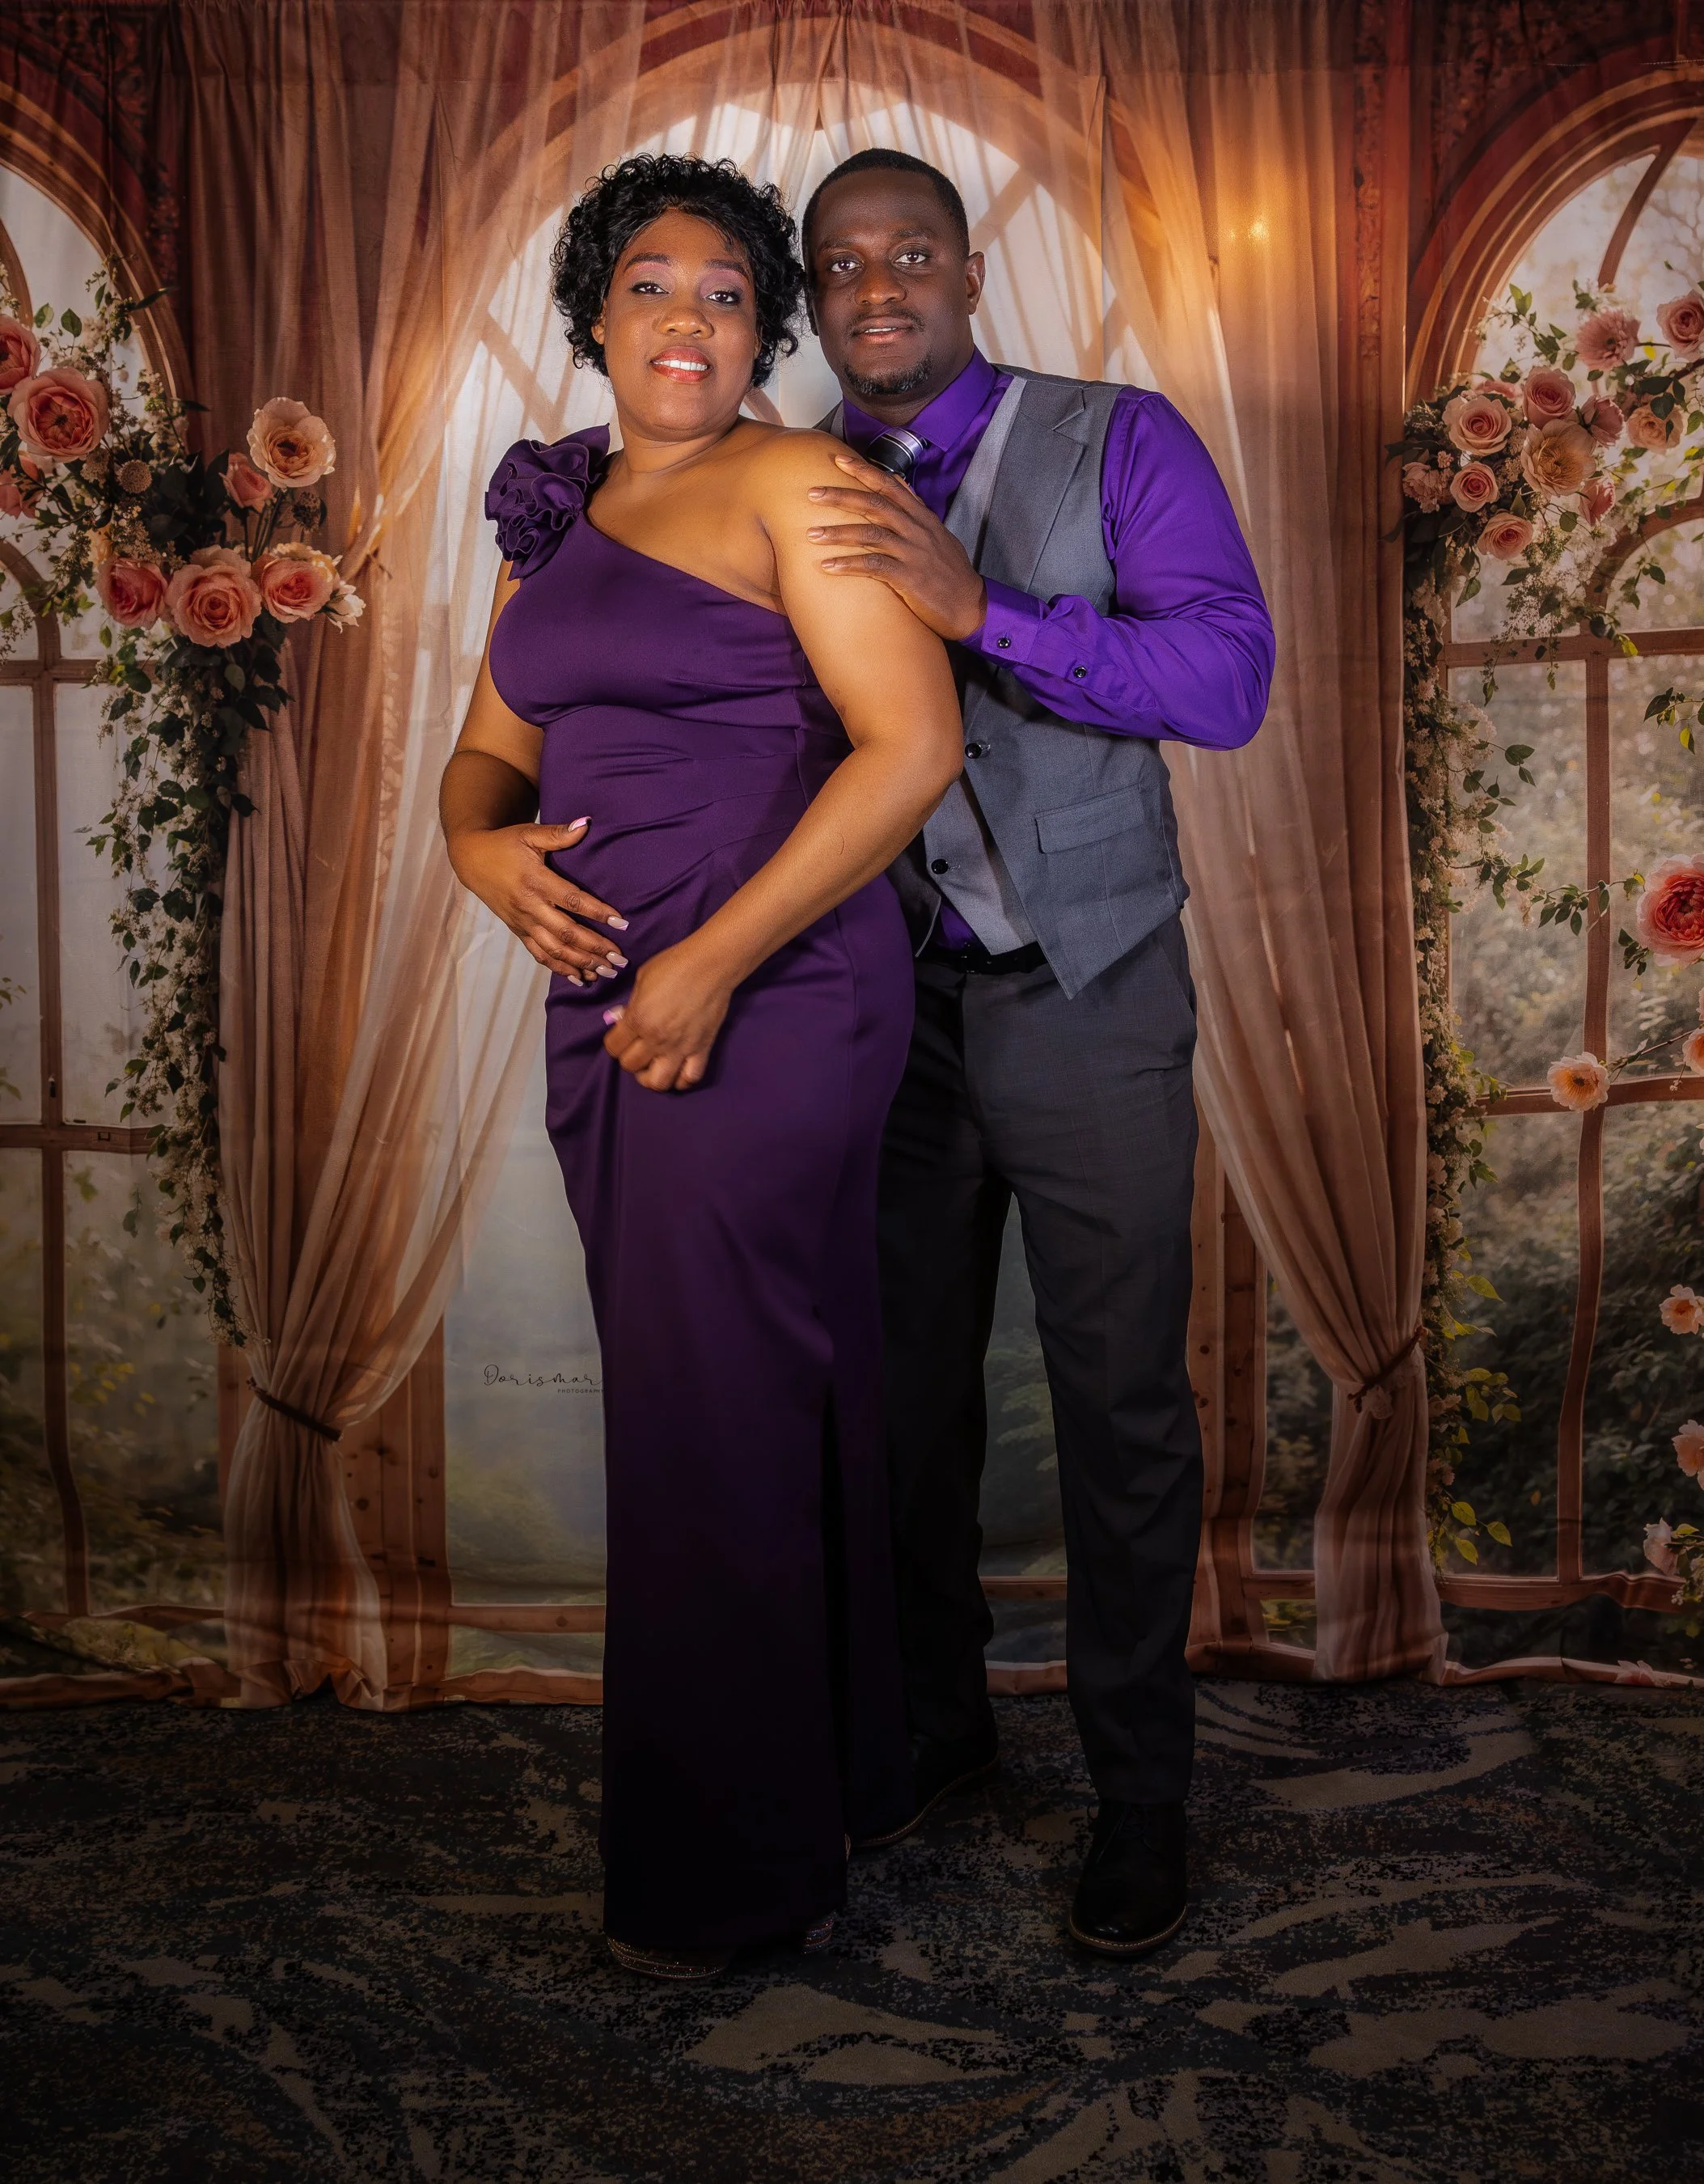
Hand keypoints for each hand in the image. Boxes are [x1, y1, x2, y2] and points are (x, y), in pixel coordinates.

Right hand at [446, 816, 628, 983]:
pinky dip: (560, 968)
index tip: (621, 922)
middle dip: (595, 948)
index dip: (597, 912)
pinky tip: (580, 978)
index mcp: (535, 882)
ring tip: (606, 972)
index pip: (572, 900)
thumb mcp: (528, 834)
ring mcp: (523, 922)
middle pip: (566, 933)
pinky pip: (539, 955)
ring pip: (554, 949)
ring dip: (581, 963)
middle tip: (620, 959)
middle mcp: (529, 906)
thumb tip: (585, 823)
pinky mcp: (518, 931)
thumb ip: (557, 833)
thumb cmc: (505, 844)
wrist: (472, 860)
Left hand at [602, 940, 731, 1092]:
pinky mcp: (702, 1049)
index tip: (622, 1035)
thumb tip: (623, 1020)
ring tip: (654, 1065)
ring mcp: (680, 1047)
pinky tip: (678, 1070)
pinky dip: (682, 1079)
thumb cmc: (674, 965)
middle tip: (637, 1048)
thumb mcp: (642, 979)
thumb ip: (631, 1004)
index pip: (613, 1047)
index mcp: (638, 1019)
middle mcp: (656, 1038)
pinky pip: (690, 1078)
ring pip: (658, 1083)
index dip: (615, 1042)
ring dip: (651, 1078)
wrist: (710, 965)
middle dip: (630, 1059)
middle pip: (631, 1066)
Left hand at [807, 452, 987, 640]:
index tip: (838, 460)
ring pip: (871, 534)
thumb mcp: (937, 533)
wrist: (970, 606)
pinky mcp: (909, 578)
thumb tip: (899, 481)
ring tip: (811, 535)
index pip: (890, 486)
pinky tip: (828, 567)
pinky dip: (849, 565)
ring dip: (838, 533)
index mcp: (922, 518)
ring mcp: (913, 554)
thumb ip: (916, 507)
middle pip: (875, 504)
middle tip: (812, 493)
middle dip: (841, 496)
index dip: (864, 471)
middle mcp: (917, 531)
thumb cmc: (950, 571)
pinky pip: (874, 567)